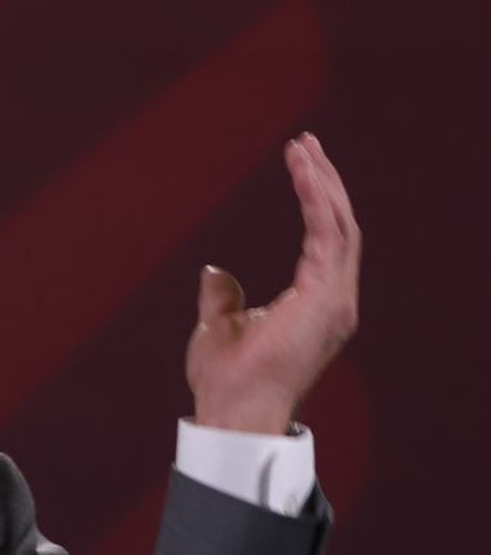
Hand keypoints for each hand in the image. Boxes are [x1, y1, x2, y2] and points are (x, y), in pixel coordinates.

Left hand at [186, 133, 360, 434]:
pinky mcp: (327, 296)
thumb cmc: (226, 380)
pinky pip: (327, 233)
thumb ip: (223, 296)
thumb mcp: (219, 326)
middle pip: (339, 225)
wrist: (233, 410)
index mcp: (315, 303)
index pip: (323, 240)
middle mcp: (334, 298)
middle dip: (324, 181)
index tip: (299, 164)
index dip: (314, 200)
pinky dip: (315, 199)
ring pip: (339, 224)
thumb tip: (214, 271)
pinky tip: (303, 170)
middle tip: (305, 143)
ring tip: (303, 148)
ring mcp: (335, 299)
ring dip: (321, 183)